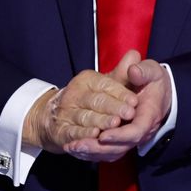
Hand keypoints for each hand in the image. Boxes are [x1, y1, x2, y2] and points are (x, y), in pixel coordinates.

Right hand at [23, 57, 138, 153]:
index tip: (135, 101)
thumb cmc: (90, 99)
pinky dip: (83, 134)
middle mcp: (74, 94)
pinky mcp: (60, 130)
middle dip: (113, 107)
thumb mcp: (105, 84)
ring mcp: (65, 112)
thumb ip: (121, 73)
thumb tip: (135, 54)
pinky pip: (72, 132)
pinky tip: (94, 135)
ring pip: (85, 117)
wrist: (55, 116)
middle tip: (129, 113)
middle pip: (96, 101)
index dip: (121, 93)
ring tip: (115, 124)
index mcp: (87, 80)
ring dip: (101, 121)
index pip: (105, 84)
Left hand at [66, 56, 171, 162]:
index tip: (102, 135)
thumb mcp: (152, 71)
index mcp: (149, 116)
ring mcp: (130, 138)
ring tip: (71, 147)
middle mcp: (141, 132)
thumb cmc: (152, 81)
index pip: (136, 132)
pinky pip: (106, 152)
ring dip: (91, 152)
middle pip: (120, 147)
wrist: (157, 92)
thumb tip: (132, 70)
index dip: (119, 136)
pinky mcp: (121, 140)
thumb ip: (143, 71)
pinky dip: (90, 152)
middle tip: (77, 144)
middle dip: (98, 148)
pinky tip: (74, 148)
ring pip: (111, 152)